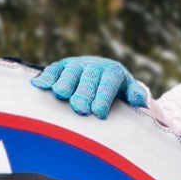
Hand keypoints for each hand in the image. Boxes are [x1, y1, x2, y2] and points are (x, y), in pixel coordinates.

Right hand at [32, 56, 150, 118]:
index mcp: (113, 72)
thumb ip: (134, 95)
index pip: (108, 84)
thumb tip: (141, 101)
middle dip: (83, 93)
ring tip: (60, 95)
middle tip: (81, 109)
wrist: (101, 73)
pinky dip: (46, 77)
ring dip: (64, 83)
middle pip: (88, 78)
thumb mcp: (128, 91)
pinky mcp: (61, 67)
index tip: (99, 113)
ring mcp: (76, 66)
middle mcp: (94, 66)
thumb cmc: (115, 90)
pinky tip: (38, 85)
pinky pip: (53, 70)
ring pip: (70, 72)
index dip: (103, 98)